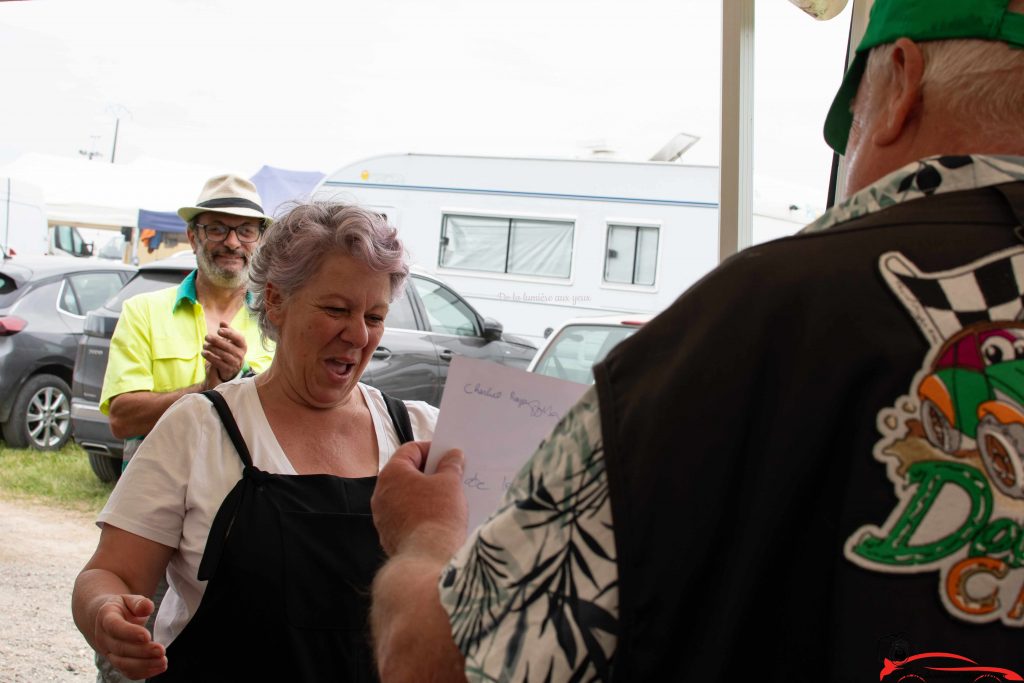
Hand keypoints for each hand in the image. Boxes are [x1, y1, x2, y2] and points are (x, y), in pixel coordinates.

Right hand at [93, 594, 166, 678]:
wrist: (104, 621)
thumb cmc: (121, 608)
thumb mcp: (128, 599)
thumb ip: (138, 602)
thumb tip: (147, 607)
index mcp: (106, 618)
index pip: (115, 627)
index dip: (130, 633)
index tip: (147, 636)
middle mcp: (104, 638)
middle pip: (121, 648)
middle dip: (142, 651)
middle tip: (161, 650)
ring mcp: (108, 652)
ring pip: (123, 664)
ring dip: (144, 665)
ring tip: (163, 661)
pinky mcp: (116, 662)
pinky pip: (127, 672)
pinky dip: (143, 672)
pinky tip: (159, 667)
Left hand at [202, 321, 246, 385]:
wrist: (232, 365)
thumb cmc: (230, 348)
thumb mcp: (230, 339)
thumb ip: (227, 330)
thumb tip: (222, 322)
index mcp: (242, 344)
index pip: (238, 338)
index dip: (229, 333)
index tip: (218, 330)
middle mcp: (240, 354)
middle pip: (228, 346)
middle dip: (216, 341)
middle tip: (206, 336)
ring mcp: (235, 362)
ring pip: (223, 355)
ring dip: (212, 349)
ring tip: (204, 345)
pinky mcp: (228, 369)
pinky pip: (218, 363)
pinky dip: (210, 357)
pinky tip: (204, 352)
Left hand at [372, 441, 467, 558]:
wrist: (428, 559)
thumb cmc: (437, 516)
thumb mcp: (450, 483)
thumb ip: (451, 465)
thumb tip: (453, 456)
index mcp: (392, 474)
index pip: (410, 450)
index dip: (432, 449)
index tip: (449, 455)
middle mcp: (381, 493)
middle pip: (407, 473)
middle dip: (430, 472)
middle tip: (451, 474)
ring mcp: (383, 516)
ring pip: (406, 496)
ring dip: (425, 493)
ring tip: (448, 496)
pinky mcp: (389, 535)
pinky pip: (406, 516)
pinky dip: (420, 512)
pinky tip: (439, 517)